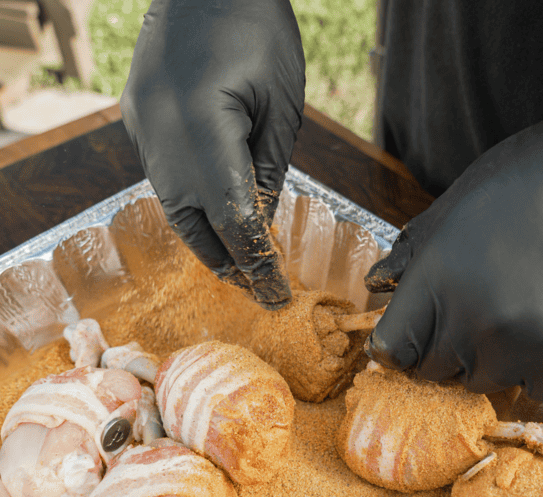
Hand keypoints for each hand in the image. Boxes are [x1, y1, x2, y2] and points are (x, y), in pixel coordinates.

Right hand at [121, 0, 303, 307]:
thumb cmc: (259, 31)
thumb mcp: (280, 106)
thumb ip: (268, 168)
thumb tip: (263, 223)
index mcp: (203, 130)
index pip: (234, 219)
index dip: (256, 262)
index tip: (276, 294)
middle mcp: (161, 134)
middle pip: (195, 222)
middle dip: (229, 262)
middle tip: (260, 292)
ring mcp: (142, 125)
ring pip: (171, 204)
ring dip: (204, 239)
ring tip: (236, 267)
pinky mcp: (136, 114)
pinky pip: (162, 176)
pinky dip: (188, 204)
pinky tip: (212, 220)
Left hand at [364, 101, 542, 401]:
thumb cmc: (525, 187)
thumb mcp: (454, 208)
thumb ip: (413, 254)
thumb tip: (381, 285)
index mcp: (440, 280)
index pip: (394, 348)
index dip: (401, 342)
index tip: (415, 333)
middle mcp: (478, 322)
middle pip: (437, 371)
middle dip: (450, 345)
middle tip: (483, 304)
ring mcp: (527, 349)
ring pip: (487, 381)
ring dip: (495, 357)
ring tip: (523, 308)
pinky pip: (535, 386)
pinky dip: (540, 365)